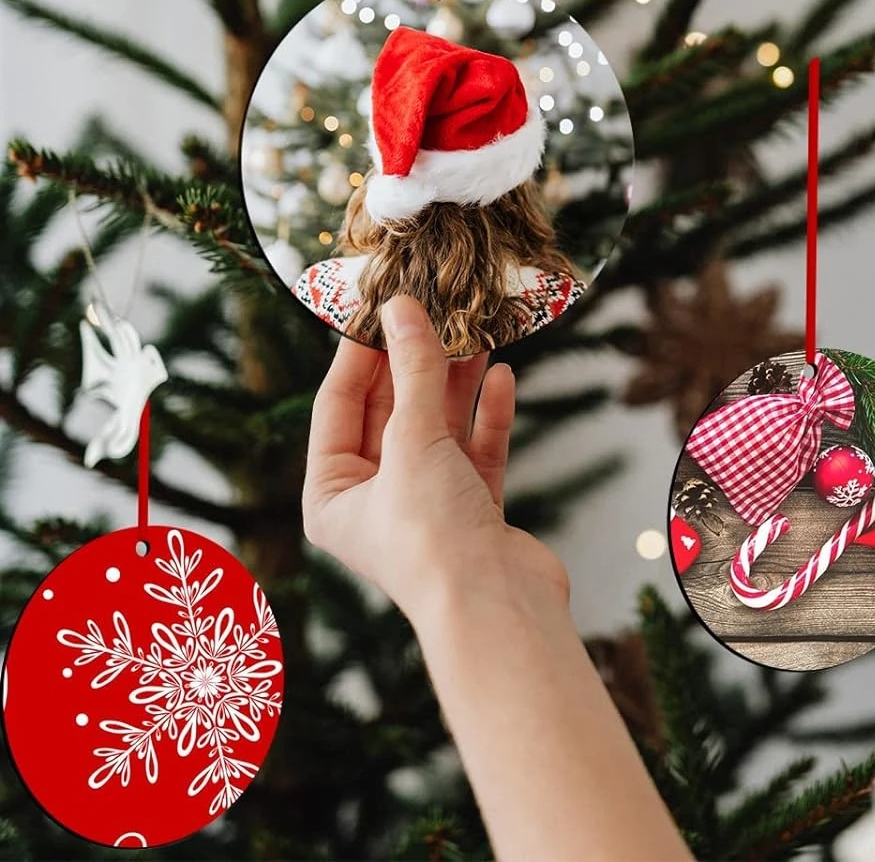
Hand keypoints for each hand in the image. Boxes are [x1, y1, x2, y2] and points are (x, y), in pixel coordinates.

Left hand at [302, 295, 567, 626]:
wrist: (498, 608)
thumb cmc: (434, 541)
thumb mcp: (414, 441)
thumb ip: (413, 371)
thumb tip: (402, 310)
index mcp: (333, 495)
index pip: (338, 406)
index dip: (359, 353)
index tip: (381, 305)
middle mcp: (376, 500)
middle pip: (391, 411)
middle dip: (414, 361)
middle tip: (434, 308)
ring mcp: (428, 505)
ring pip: (438, 426)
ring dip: (456, 380)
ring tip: (475, 330)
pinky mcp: (474, 511)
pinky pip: (477, 449)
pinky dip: (488, 414)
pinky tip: (502, 377)